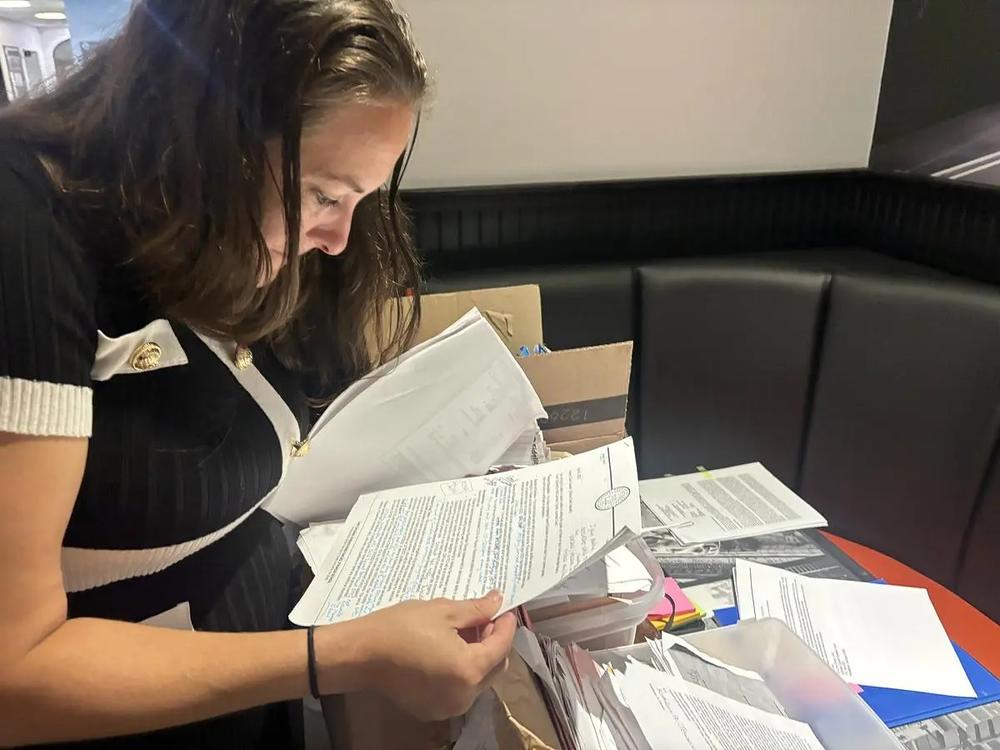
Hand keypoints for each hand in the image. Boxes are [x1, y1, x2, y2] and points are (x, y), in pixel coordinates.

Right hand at [319, 592, 515, 719]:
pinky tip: (449, 650)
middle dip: (494, 642)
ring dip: (479, 657)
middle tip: (483, 618)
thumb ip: (476, 609)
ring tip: (464, 632)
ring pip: (479, 681)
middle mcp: (464, 695)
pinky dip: (462, 671)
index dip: (506, 625)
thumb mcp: (443, 611)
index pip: (501, 647)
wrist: (361, 654)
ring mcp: (448, 707)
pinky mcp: (433, 710)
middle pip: (495, 667)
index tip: (504, 609)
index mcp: (469, 670)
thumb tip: (497, 601)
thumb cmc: (401, 628)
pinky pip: (460, 690)